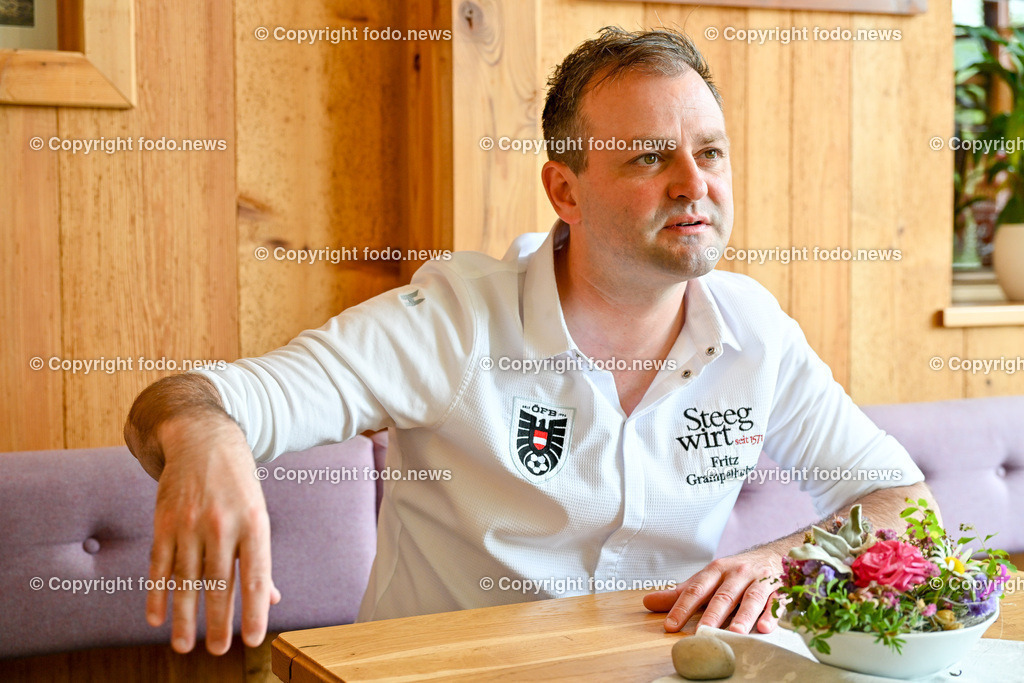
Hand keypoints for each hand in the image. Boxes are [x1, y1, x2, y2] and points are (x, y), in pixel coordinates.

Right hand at [147, 415, 280, 654]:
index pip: (256, 575)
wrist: (201, 439)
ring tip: (184, 646)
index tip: (253, 640)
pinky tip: (158, 618)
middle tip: (218, 650)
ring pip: (186, 580)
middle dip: (219, 621)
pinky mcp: (164, 522)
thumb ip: (260, 557)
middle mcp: (222, 525)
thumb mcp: (258, 512)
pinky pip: (159, 565)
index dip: (254, 610)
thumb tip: (271, 599)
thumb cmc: (237, 482)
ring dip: (184, 617)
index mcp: (254, 523)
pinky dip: (157, 594)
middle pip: (219, 584)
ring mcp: (190, 524)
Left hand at [643, 550, 781, 633]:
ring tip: (734, 633)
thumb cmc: (733, 574)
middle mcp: (737, 573)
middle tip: (703, 632)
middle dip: (713, 614)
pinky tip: (764, 628)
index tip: (670, 625)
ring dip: (743, 616)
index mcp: (716, 570)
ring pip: (751, 598)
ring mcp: (759, 580)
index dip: (683, 607)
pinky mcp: (778, 590)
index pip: (696, 589)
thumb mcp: (706, 580)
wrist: (771, 556)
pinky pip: (775, 603)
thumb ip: (680, 593)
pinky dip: (771, 615)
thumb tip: (647, 602)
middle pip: (723, 595)